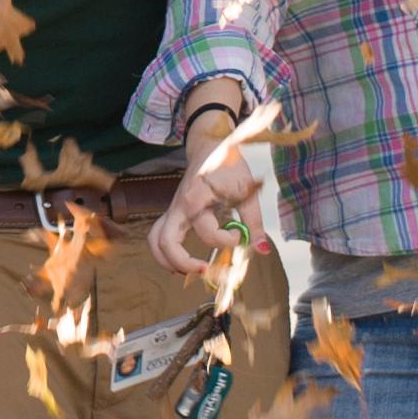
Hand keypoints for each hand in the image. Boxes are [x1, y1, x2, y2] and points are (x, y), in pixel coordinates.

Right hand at [149, 120, 263, 273]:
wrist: (210, 147)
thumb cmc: (228, 166)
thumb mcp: (246, 192)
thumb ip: (253, 222)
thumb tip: (262, 250)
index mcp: (196, 198)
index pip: (207, 232)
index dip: (226, 240)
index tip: (240, 235)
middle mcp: (179, 207)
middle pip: (166, 241)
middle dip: (183, 262)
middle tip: (205, 270)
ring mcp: (172, 210)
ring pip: (155, 240)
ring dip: (168, 261)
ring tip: (190, 271)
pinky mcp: (172, 213)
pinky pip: (158, 235)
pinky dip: (165, 253)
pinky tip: (182, 263)